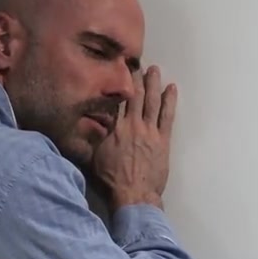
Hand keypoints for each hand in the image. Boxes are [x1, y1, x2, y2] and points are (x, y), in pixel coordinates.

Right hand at [92, 66, 176, 209]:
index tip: (119, 69)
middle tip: (137, 63)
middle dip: (136, 78)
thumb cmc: (111, 179)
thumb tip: (85, 122)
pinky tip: (172, 88)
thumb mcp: (94, 157)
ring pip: (152, 101)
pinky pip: (167, 116)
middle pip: (135, 96)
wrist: (133, 195)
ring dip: (154, 84)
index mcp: (115, 128)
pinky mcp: (163, 140)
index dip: (118, 84)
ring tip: (155, 70)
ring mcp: (150, 131)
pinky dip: (170, 101)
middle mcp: (133, 125)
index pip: (116, 100)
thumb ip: (93, 137)